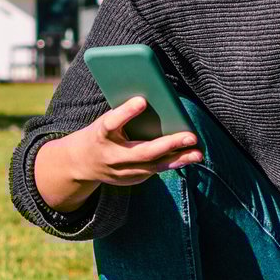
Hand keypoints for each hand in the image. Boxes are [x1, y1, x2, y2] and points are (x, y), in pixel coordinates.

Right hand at [70, 96, 201, 186]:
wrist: (81, 163)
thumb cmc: (100, 134)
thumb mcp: (105, 122)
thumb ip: (125, 116)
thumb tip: (156, 102)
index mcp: (100, 135)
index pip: (111, 123)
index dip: (125, 112)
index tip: (142, 100)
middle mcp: (111, 156)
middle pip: (142, 151)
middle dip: (169, 144)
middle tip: (191, 136)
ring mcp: (121, 172)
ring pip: (153, 166)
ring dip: (178, 159)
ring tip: (198, 153)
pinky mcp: (130, 180)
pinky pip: (154, 170)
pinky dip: (172, 162)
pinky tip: (188, 156)